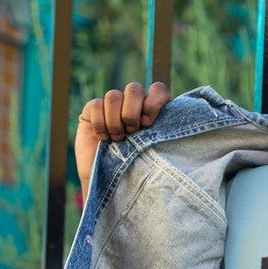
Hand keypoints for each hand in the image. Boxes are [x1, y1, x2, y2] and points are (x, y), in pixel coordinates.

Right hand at [75, 81, 170, 197]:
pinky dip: (100, 123)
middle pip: (134, 88)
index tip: (149, 123)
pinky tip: (103, 138)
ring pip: (113, 96)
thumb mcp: (152, 152)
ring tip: (117, 139)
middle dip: (132, 111)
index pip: (158, 89)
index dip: (154, 101)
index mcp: (151, 110)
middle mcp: (132, 104)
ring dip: (115, 121)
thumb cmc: (134, 169)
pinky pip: (96, 105)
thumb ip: (160, 135)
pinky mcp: (92, 110)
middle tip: (132, 132)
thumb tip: (175, 127)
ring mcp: (111, 105)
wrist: (106, 180)